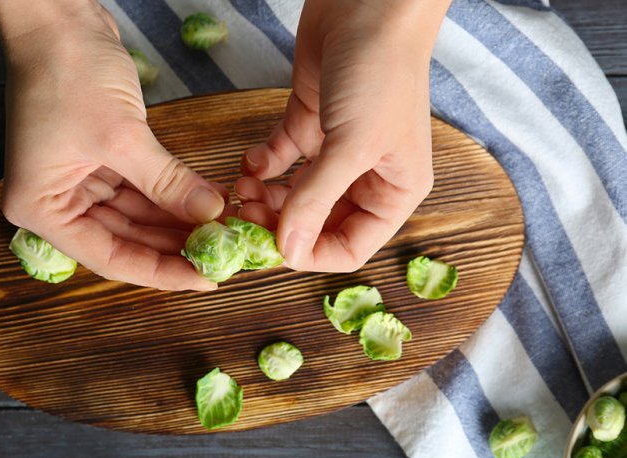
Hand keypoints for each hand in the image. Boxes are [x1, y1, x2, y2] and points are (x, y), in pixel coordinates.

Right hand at [0, 0, 224, 289]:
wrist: (58, 16)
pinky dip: (171, 197)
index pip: (110, 258)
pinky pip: (141, 190)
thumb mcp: (120, 136)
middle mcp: (56, 201)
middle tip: (224, 256)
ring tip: (222, 231)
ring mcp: (78, 180)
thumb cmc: (67, 71)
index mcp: (41, 208)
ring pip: (137, 217)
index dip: (161, 271)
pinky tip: (206, 205)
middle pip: (124, 241)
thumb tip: (211, 215)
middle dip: (175, 247)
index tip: (205, 279)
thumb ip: (167, 183)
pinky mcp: (100, 159)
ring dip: (178, 223)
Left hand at [237, 0, 448, 271]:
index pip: (351, 247)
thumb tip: (287, 251)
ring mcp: (336, 150)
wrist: (369, 2)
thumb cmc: (380, 73)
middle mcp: (367, 176)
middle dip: (281, 225)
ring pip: (295, 194)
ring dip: (266, 198)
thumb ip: (316, 200)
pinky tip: (249, 163)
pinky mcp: (310, 122)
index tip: (272, 247)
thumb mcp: (352, 145)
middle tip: (245, 217)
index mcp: (394, 191)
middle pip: (317, 224)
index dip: (311, 254)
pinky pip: (283, 159)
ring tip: (242, 191)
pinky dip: (263, 165)